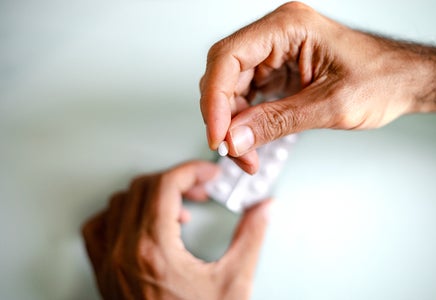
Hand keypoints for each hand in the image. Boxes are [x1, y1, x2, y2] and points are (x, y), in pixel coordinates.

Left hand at [82, 161, 270, 299]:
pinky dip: (118, 215)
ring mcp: (111, 263)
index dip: (190, 171)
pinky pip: (98, 228)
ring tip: (174, 210)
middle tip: (199, 191)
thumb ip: (250, 238)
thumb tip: (263, 209)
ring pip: (119, 202)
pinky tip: (140, 223)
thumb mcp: (233, 283)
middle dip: (176, 181)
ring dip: (149, 196)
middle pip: (143, 187)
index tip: (206, 173)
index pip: (165, 185)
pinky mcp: (105, 273)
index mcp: (156, 250)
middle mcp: (126, 252)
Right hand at [200, 1, 435, 173]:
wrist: (403, 81)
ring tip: (245, 153)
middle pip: (224, 74)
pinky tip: (250, 140)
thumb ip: (278, 122)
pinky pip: (247, 97)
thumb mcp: (329, 105)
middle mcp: (276, 36)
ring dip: (232, 124)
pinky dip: (245, 122)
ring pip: (231, 89)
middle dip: (223, 117)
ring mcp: (275, 54)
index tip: (218, 134)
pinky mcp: (278, 71)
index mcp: (288, 27)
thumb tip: (235, 138)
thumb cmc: (382, 79)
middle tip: (231, 150)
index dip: (215, 99)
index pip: (229, 57)